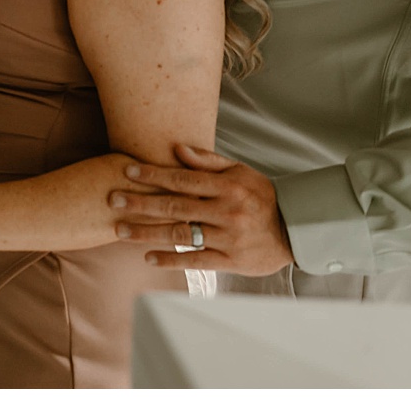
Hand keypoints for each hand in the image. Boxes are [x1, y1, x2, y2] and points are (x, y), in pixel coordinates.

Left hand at [110, 144, 294, 274]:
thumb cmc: (262, 197)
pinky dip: (171, 260)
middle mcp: (227, 212)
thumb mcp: (241, 172)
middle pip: (176, 207)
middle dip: (141, 203)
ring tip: (120, 230)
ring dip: (147, 233)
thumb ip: (208, 162)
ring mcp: (229, 238)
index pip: (183, 179)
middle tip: (113, 201)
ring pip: (181, 235)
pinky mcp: (232, 261)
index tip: (127, 171)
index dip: (154, 175)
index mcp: (228, 187)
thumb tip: (176, 148)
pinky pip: (196, 261)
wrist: (296, 231)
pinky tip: (148, 257)